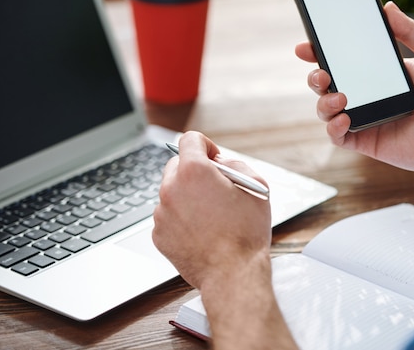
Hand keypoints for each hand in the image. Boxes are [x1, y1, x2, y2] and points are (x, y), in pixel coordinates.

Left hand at [152, 131, 271, 289]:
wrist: (232, 274)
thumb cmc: (246, 232)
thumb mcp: (254, 187)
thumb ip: (236, 164)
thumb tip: (221, 162)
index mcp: (194, 171)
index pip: (190, 139)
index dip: (206, 146)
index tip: (214, 159)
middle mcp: (171, 188)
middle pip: (177, 164)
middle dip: (195, 170)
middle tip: (215, 187)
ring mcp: (161, 213)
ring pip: (171, 191)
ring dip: (187, 195)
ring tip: (211, 215)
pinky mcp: (159, 234)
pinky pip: (168, 216)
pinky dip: (181, 218)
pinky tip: (202, 231)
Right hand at [297, 1, 413, 173]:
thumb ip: (410, 31)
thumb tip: (387, 7)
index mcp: (376, 73)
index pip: (340, 61)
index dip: (319, 53)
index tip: (306, 46)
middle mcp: (365, 95)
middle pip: (325, 85)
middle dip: (314, 77)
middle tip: (321, 74)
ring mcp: (363, 118)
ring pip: (325, 109)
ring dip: (323, 102)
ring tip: (341, 97)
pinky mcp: (364, 140)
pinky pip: (336, 136)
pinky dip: (333, 127)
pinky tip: (345, 119)